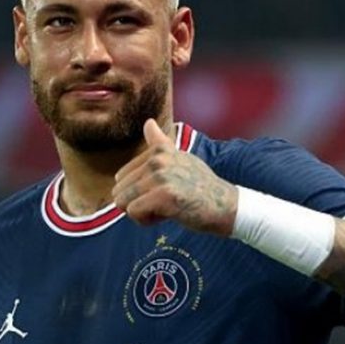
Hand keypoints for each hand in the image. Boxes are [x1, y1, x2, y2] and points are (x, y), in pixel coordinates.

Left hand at [112, 119, 237, 235]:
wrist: (224, 206)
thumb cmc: (200, 185)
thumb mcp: (180, 157)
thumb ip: (160, 143)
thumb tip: (148, 122)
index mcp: (158, 150)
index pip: (122, 177)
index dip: (138, 191)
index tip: (162, 191)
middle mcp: (157, 159)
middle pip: (120, 191)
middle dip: (137, 203)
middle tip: (164, 202)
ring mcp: (161, 176)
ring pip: (124, 202)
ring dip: (142, 213)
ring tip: (166, 208)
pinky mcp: (164, 195)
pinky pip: (134, 212)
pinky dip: (147, 220)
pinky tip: (167, 215)